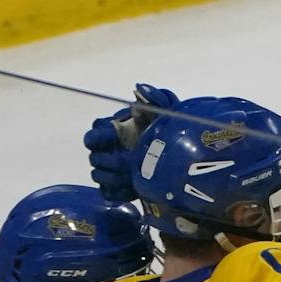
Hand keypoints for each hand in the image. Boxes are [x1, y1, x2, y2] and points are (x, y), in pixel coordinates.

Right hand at [83, 84, 176, 199]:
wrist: (186, 156)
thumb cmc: (172, 129)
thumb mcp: (169, 110)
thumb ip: (155, 98)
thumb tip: (140, 88)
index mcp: (116, 129)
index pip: (95, 130)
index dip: (100, 135)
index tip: (113, 136)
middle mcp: (110, 149)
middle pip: (94, 156)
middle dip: (106, 158)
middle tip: (124, 161)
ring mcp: (113, 168)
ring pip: (98, 175)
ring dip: (111, 176)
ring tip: (128, 176)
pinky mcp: (120, 187)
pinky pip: (108, 192)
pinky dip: (116, 192)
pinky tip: (130, 189)